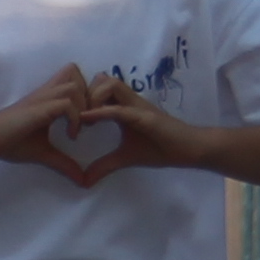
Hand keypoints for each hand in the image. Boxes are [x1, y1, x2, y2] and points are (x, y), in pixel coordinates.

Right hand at [0, 65, 122, 188]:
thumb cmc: (9, 142)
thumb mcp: (43, 153)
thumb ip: (64, 162)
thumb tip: (82, 180)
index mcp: (48, 98)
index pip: (73, 76)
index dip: (85, 91)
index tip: (88, 117)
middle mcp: (46, 93)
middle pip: (75, 72)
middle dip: (89, 95)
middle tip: (89, 120)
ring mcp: (42, 99)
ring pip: (74, 86)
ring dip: (84, 106)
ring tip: (81, 128)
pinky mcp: (38, 108)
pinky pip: (66, 104)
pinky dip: (74, 119)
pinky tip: (71, 136)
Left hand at [77, 70, 208, 172]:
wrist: (188, 149)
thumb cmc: (160, 149)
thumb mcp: (124, 158)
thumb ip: (104, 166)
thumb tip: (84, 181)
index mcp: (122, 106)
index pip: (99, 88)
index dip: (82, 98)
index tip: (72, 118)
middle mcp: (128, 101)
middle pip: (100, 79)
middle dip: (83, 93)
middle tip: (75, 116)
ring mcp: (137, 106)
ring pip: (109, 84)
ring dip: (92, 98)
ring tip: (84, 120)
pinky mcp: (144, 116)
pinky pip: (118, 109)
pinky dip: (101, 112)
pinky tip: (87, 121)